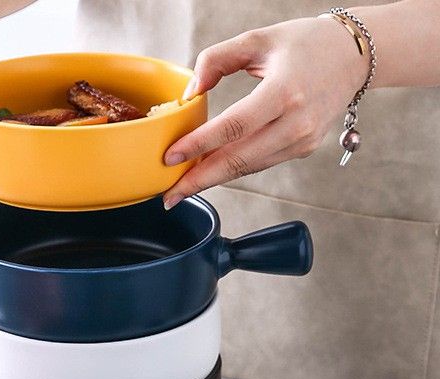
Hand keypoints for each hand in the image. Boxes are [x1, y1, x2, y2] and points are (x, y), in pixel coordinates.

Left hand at [162, 17, 369, 208]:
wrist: (353, 55)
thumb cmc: (304, 44)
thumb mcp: (258, 39)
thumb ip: (217, 59)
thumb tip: (189, 92)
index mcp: (285, 91)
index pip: (233, 127)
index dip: (199, 145)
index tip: (170, 158)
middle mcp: (297, 122)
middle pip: (238, 160)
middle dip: (199, 180)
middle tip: (169, 194)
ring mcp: (302, 140)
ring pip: (248, 167)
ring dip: (212, 179)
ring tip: (181, 187)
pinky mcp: (303, 149)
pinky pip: (259, 164)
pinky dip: (232, 170)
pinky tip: (209, 173)